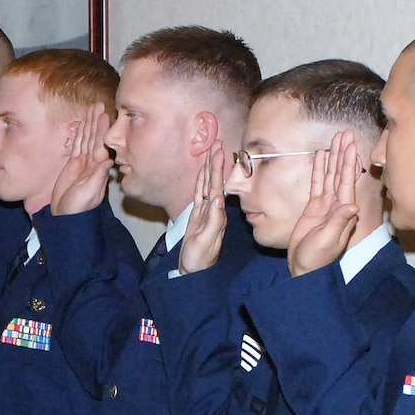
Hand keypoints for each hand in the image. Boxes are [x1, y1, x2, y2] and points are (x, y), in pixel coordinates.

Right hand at [50, 103, 113, 214]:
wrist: (65, 217)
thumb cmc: (78, 208)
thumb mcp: (89, 193)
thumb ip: (98, 177)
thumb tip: (108, 160)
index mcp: (98, 168)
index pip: (101, 144)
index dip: (102, 130)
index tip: (105, 115)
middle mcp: (92, 163)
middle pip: (94, 138)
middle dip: (96, 121)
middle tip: (98, 104)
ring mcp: (83, 163)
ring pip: (86, 139)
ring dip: (89, 124)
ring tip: (91, 108)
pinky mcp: (73, 165)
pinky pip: (77, 146)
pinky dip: (79, 134)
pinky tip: (82, 124)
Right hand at [178, 143, 226, 273]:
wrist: (194, 271)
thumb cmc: (199, 259)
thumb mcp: (206, 241)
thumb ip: (213, 220)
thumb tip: (217, 198)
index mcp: (217, 213)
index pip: (217, 185)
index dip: (217, 168)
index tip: (219, 151)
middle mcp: (213, 210)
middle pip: (213, 181)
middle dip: (215, 162)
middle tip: (217, 143)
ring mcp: (205, 212)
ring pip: (207, 185)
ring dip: (209, 168)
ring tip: (211, 152)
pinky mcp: (197, 216)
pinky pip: (199, 194)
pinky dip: (200, 182)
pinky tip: (202, 173)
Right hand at [288, 131, 362, 275]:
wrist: (304, 267)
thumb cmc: (317, 258)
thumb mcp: (328, 240)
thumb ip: (339, 222)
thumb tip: (351, 206)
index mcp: (343, 210)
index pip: (347, 180)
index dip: (348, 162)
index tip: (350, 144)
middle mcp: (337, 203)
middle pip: (340, 173)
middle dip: (343, 153)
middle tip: (345, 133)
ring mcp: (326, 204)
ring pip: (330, 175)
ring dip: (332, 157)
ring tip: (334, 138)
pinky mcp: (314, 207)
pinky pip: (317, 184)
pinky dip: (318, 169)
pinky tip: (320, 156)